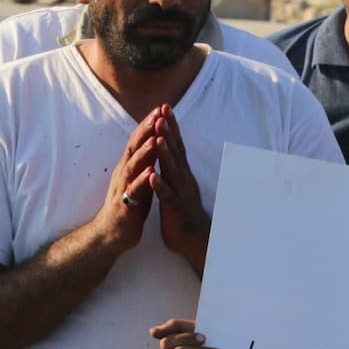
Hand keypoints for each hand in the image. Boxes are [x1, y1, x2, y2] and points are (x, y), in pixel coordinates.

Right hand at [91, 107, 160, 250]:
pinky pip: (133, 191)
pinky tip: (150, 172)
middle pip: (134, 147)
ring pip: (133, 166)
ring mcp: (123, 188)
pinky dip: (142, 180)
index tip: (163, 107)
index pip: (140, 140)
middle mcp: (125, 173)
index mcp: (131, 166)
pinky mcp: (125, 204)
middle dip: (146, 130)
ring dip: (143, 152)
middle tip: (158, 113)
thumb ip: (146, 161)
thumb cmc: (129, 204)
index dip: (150, 124)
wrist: (113, 232)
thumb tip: (156, 140)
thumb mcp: (139, 178)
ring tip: (154, 139)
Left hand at [149, 105, 210, 274]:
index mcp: (182, 174)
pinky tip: (153, 177)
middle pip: (176, 152)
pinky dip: (161, 186)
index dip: (171, 127)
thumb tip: (171, 149)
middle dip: (168, 133)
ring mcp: (181, 193)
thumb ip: (175, 168)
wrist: (194, 240)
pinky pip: (167, 196)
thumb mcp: (178, 186)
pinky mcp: (175, 209)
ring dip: (165, 154)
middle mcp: (183, 180)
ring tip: (158, 138)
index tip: (164, 108)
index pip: (176, 146)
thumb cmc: (183, 213)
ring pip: (173, 171)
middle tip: (162, 113)